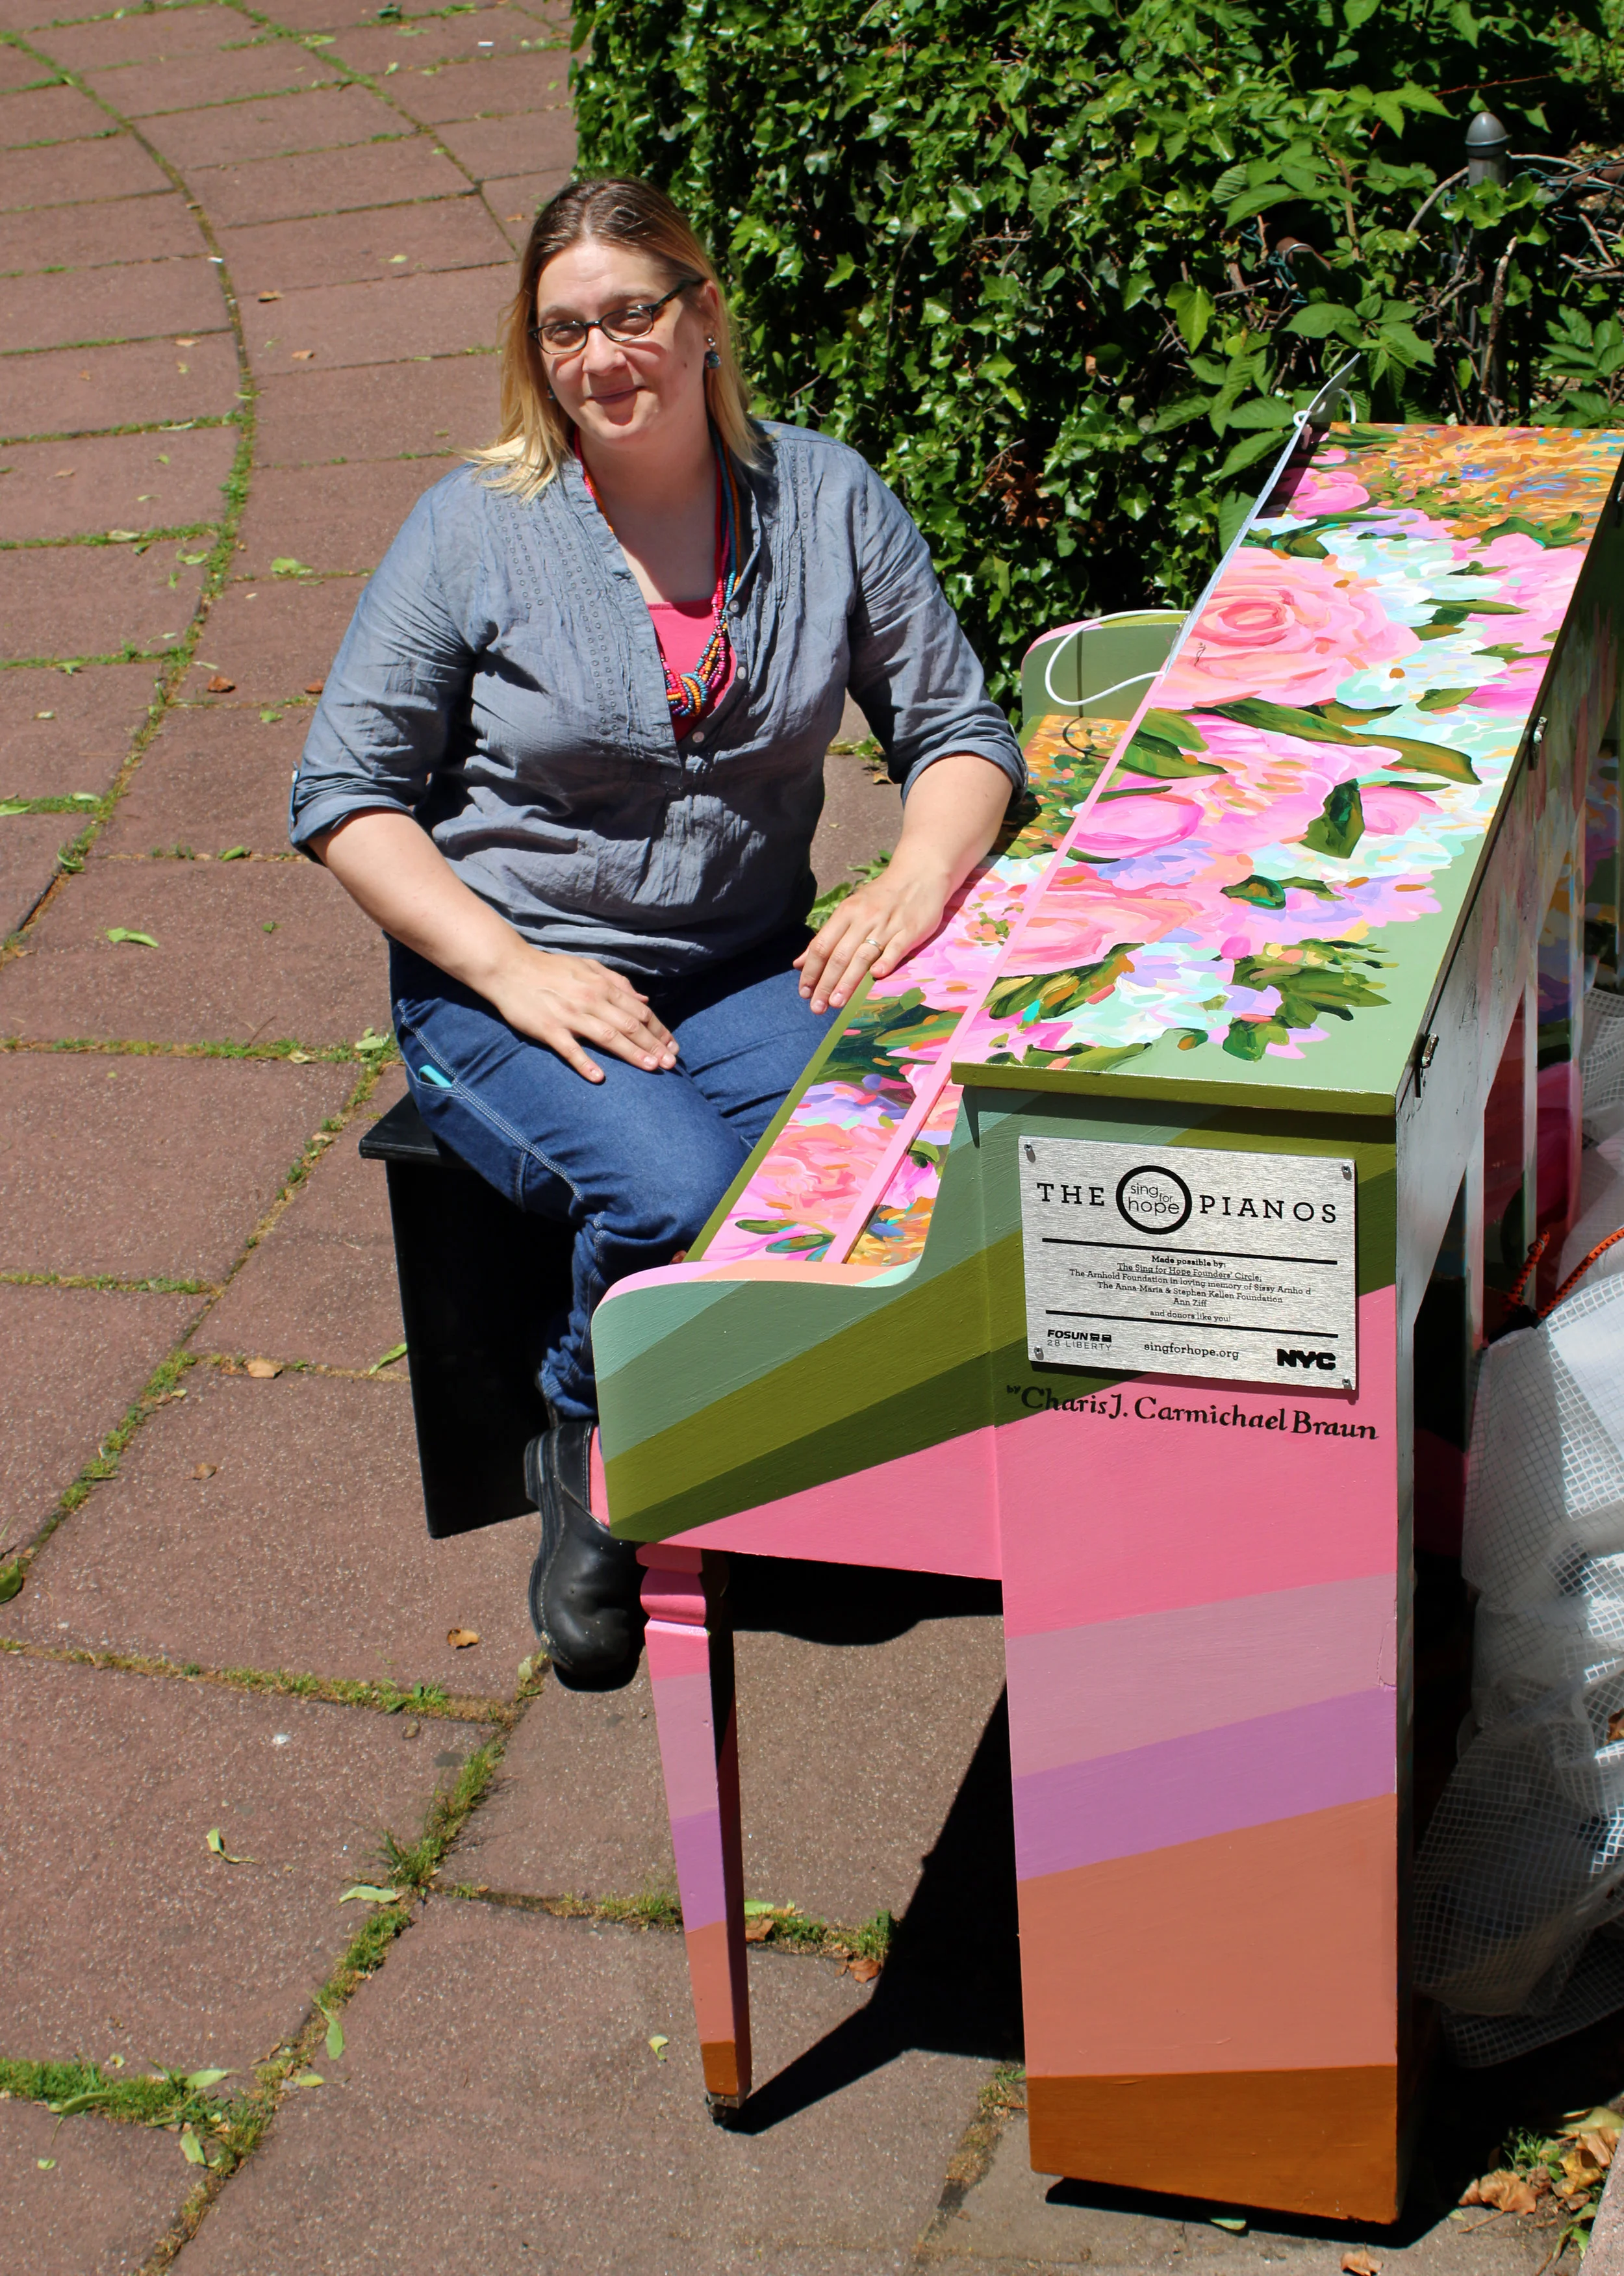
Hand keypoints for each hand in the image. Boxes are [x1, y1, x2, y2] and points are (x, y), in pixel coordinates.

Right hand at [487, 945, 677, 1082]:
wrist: (509, 967)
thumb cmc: (550, 968)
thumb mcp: (587, 967)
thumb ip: (617, 982)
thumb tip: (645, 1001)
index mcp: (602, 986)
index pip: (639, 1012)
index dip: (659, 1030)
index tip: (673, 1047)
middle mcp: (591, 1000)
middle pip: (630, 1026)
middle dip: (654, 1045)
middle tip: (671, 1065)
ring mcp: (570, 1015)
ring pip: (608, 1036)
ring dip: (632, 1053)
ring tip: (651, 1068)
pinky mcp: (548, 1029)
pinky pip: (570, 1049)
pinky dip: (585, 1063)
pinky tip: (599, 1077)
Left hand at [795, 858, 952, 1013]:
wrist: (919, 874)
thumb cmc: (881, 897)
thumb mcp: (850, 910)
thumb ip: (826, 937)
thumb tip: (799, 963)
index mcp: (846, 913)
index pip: (822, 946)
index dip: (811, 971)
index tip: (804, 993)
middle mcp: (863, 919)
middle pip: (839, 955)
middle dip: (825, 983)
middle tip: (817, 1007)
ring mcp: (887, 925)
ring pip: (863, 956)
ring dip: (848, 981)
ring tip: (837, 1002)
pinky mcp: (910, 930)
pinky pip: (896, 948)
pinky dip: (886, 962)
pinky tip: (876, 977)